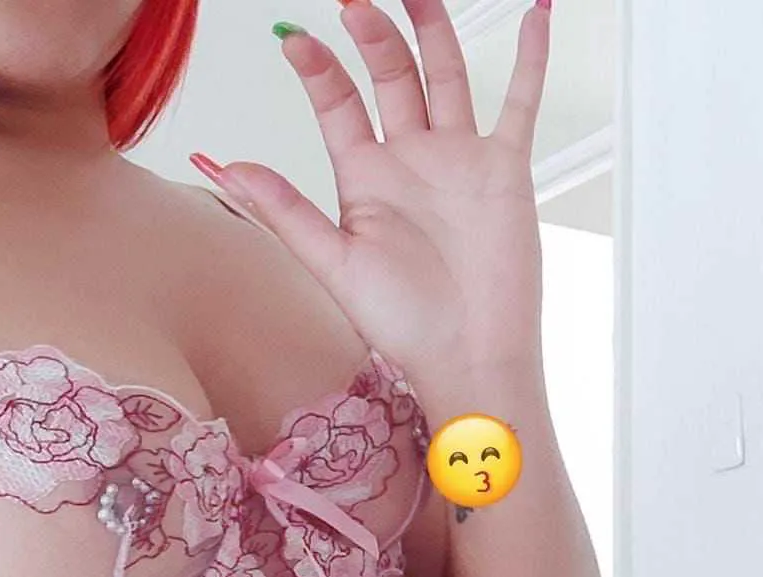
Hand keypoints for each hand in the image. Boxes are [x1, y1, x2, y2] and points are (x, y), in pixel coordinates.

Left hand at [198, 0, 551, 381]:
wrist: (470, 357)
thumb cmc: (406, 326)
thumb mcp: (334, 265)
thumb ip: (285, 212)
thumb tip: (227, 168)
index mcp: (365, 180)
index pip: (337, 103)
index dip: (317, 67)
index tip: (293, 37)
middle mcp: (410, 161)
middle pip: (391, 74)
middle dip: (374, 32)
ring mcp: (459, 160)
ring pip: (445, 73)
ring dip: (431, 27)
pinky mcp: (505, 169)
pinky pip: (520, 102)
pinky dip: (530, 59)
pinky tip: (534, 13)